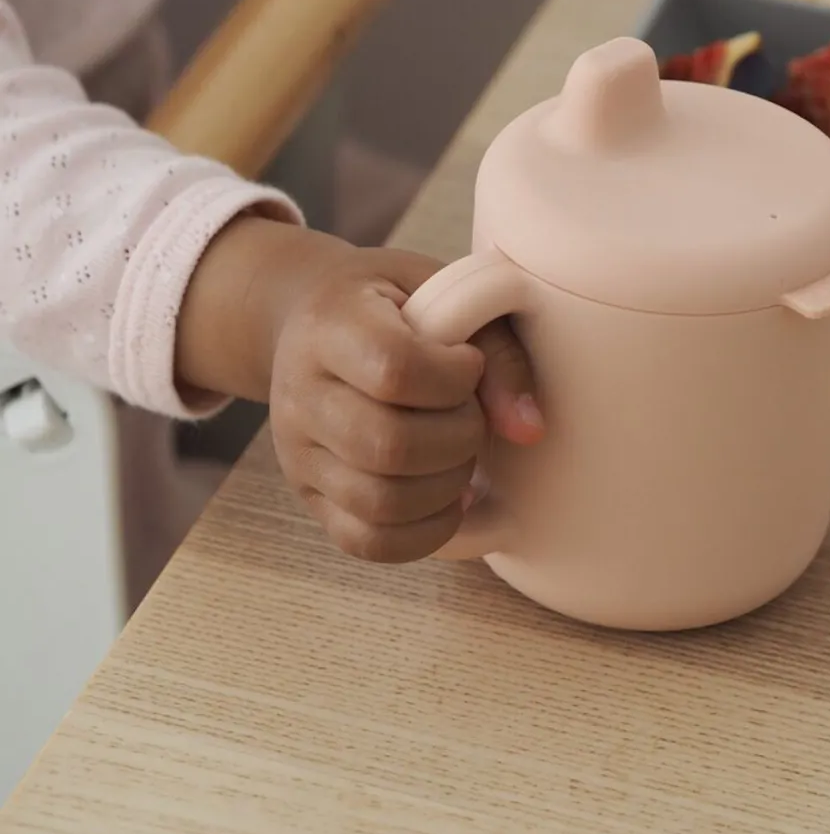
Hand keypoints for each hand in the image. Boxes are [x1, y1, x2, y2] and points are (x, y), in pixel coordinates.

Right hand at [177, 217, 542, 562]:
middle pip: (388, 445)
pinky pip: (367, 541)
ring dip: (447, 486)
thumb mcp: (445, 291)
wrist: (312, 322)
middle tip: (470, 413)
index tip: (468, 363)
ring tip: (459, 452)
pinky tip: (447, 495)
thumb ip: (497, 349)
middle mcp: (301, 393)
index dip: (453, 378)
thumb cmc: (393, 302)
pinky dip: (425, 531)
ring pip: (380, 502)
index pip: (394, 370)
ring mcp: (298, 452)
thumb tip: (528, 430)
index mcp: (331, 324)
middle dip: (459, 437)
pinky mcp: (309, 497)